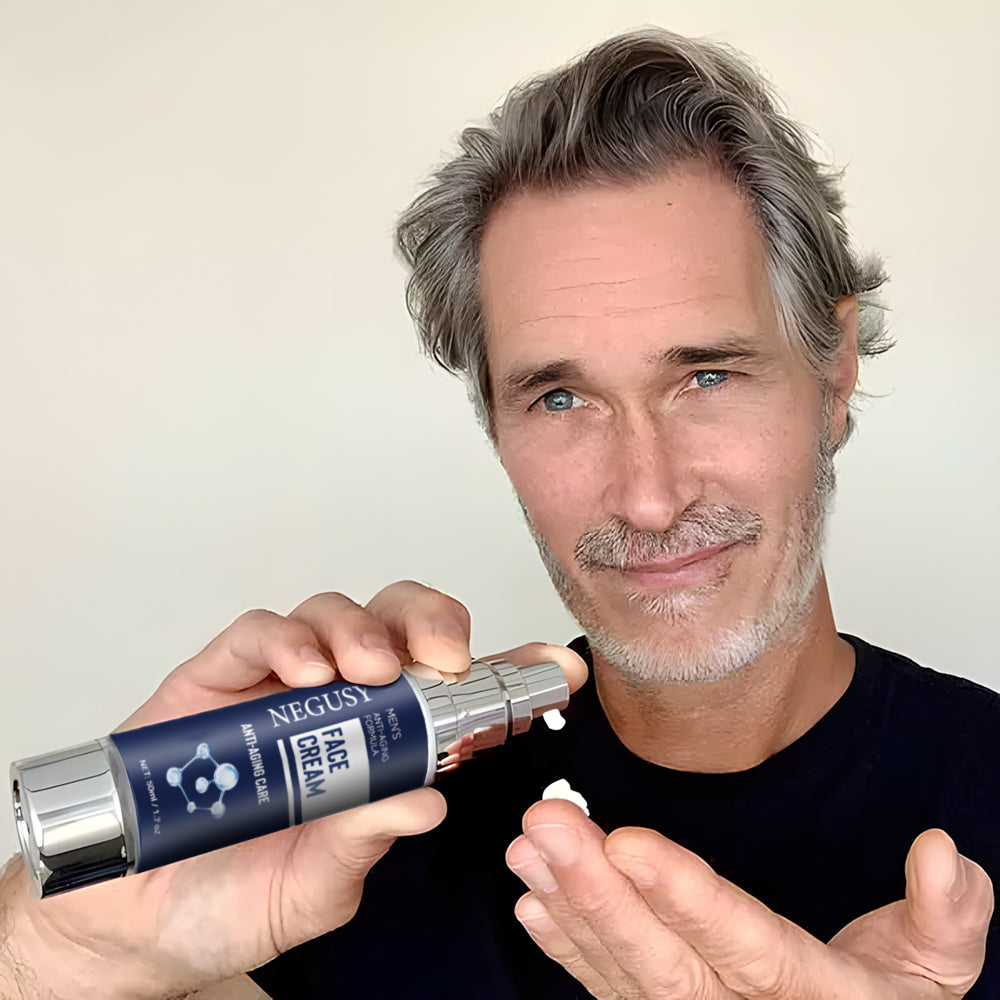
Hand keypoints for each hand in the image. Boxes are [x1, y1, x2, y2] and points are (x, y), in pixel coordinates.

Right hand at [1, 583, 586, 999]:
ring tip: (369, 671)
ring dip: (364, 630)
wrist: (130, 920)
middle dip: (433, 624)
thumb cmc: (231, 898)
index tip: (560, 670)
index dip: (507, 673)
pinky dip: (287, 639)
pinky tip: (302, 672)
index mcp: (381, 748)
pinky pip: (259, 632)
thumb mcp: (315, 886)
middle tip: (443, 658)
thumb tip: (427, 799)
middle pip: (400, 625)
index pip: (455, 696)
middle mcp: (338, 703)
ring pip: (338, 614)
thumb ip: (365, 840)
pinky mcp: (218, 674)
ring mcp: (278, 684)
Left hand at [506, 799, 992, 998]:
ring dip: (569, 906)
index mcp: (808, 992)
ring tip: (528, 850)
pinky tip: (534, 903)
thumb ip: (944, 916)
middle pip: (661, 957)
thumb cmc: (884, 996)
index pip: (740, 941)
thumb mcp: (935, 966)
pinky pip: (608, 987)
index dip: (683, 894)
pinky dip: (568, 946)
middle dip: (597, 889)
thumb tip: (944, 856)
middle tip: (548, 825)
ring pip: (622, 969)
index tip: (627, 842)